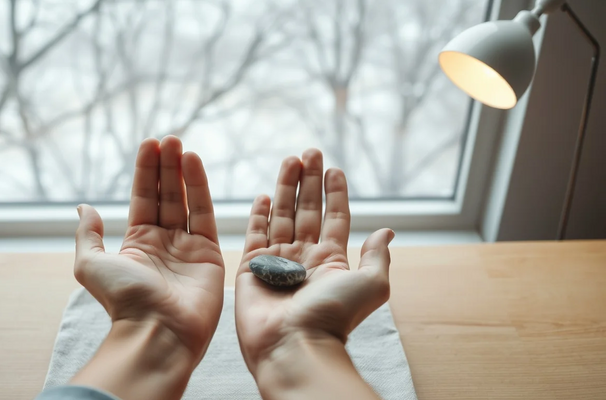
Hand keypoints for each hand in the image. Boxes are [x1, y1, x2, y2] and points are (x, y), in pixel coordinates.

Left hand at [71, 136, 223, 399]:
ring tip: (180, 145)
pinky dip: (200, 187)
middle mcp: (163, 242)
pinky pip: (205, 214)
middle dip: (165, 166)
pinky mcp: (210, 252)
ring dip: (182, 172)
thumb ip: (88, 234)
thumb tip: (83, 207)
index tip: (149, 144)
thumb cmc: (122, 300)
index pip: (143, 198)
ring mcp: (188, 246)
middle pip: (166, 195)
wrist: (156, 330)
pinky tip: (194, 163)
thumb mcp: (90, 264)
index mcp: (137, 243)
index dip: (145, 171)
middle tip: (168, 139)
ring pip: (186, 200)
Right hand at [235, 149, 392, 397]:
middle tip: (310, 151)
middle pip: (307, 209)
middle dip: (309, 180)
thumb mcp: (371, 284)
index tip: (335, 169)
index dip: (336, 193)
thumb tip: (387, 231)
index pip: (335, 217)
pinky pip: (255, 233)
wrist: (294, 343)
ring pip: (283, 214)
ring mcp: (277, 260)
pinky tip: (263, 195)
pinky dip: (259, 214)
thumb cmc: (333, 316)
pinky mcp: (252, 267)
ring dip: (286, 186)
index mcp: (332, 259)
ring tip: (290, 160)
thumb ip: (376, 255)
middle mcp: (304, 257)